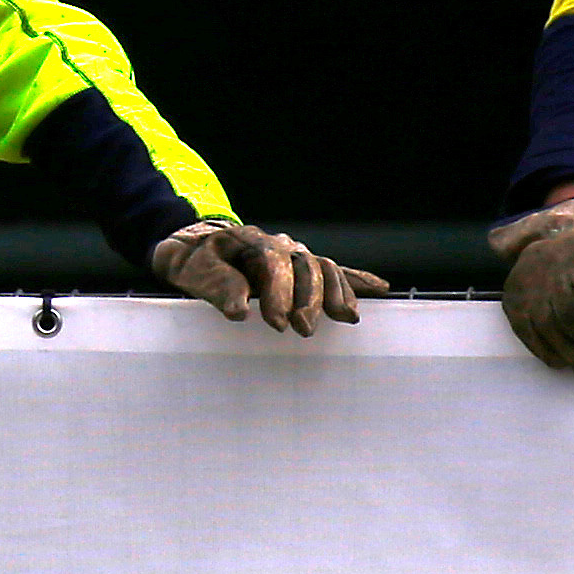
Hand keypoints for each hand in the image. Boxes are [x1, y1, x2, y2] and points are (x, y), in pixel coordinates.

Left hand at [150, 220, 393, 334]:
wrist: (193, 247)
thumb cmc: (193, 261)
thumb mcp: (193, 271)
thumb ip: (215, 285)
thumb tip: (240, 309)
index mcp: (253, 242)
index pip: (274, 264)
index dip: (279, 293)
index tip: (276, 323)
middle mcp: (280, 245)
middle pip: (305, 267)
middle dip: (308, 299)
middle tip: (303, 330)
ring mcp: (293, 255)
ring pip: (324, 269)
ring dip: (336, 294)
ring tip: (345, 318)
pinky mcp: (301, 269)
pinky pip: (334, 272)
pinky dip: (356, 281)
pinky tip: (380, 290)